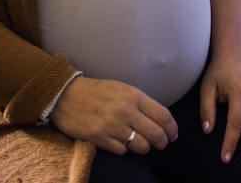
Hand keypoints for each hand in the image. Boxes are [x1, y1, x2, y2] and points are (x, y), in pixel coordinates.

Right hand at [49, 76, 177, 154]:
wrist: (66, 95)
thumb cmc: (97, 91)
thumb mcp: (123, 89)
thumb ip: (141, 103)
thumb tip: (160, 120)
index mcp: (134, 96)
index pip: (163, 115)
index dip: (172, 128)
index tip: (173, 135)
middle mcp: (126, 111)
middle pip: (155, 134)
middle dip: (162, 142)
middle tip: (161, 144)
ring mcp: (113, 126)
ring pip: (141, 146)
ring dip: (143, 147)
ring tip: (140, 144)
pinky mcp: (100, 138)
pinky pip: (122, 151)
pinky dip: (124, 149)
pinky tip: (120, 142)